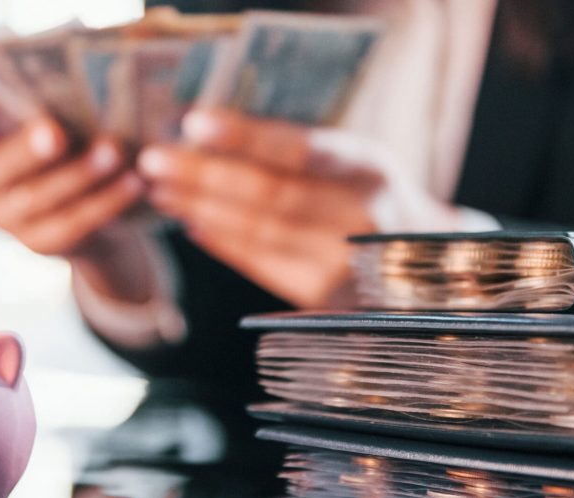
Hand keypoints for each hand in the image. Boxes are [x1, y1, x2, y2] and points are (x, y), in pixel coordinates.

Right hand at [0, 90, 153, 301]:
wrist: (91, 205)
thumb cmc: (70, 141)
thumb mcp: (59, 117)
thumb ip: (52, 99)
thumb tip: (87, 63)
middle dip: (25, 151)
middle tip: (55, 133)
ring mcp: (5, 217)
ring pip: (38, 199)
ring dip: (79, 174)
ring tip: (114, 151)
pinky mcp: (39, 243)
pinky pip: (72, 225)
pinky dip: (106, 202)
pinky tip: (134, 181)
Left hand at [137, 108, 386, 308]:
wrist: (420, 262)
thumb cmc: (369, 194)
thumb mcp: (355, 159)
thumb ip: (301, 150)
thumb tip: (208, 133)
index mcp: (368, 168)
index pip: (299, 150)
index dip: (244, 137)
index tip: (193, 122)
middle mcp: (360, 217)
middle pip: (269, 196)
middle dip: (204, 176)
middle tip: (152, 159)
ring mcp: (342, 264)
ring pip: (258, 233)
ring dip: (200, 209)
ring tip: (159, 189)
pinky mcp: (321, 298)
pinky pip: (258, 264)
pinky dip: (220, 240)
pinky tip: (188, 219)